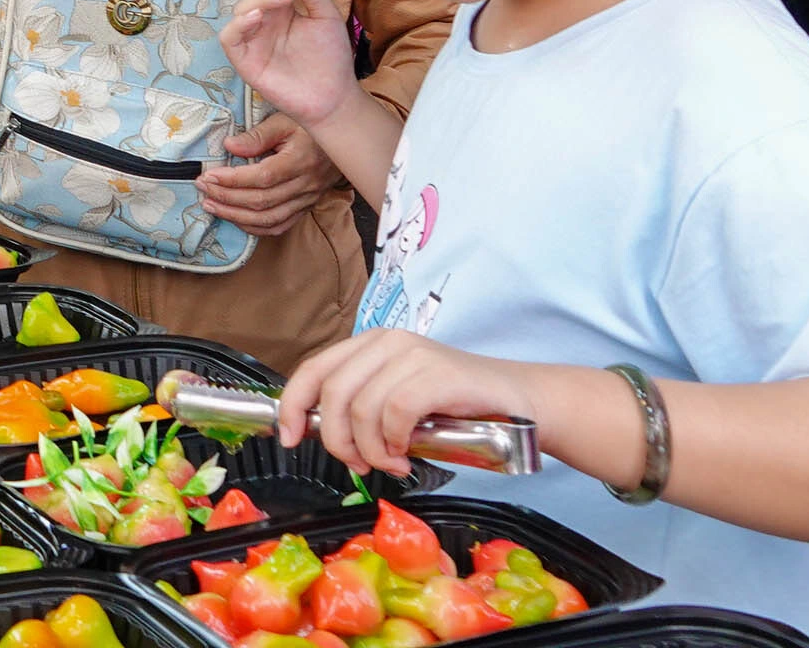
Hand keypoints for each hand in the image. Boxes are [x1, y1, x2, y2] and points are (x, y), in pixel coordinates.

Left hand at [197, 113, 339, 236]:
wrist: (345, 142)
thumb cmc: (311, 127)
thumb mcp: (286, 120)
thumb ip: (258, 134)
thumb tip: (229, 146)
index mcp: (301, 161)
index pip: (262, 177)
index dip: (232, 180)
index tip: (208, 176)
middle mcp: (305, 185)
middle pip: (261, 201)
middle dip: (226, 197)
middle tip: (202, 188)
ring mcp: (306, 199)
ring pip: (268, 219)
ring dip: (235, 216)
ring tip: (210, 205)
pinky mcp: (305, 207)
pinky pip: (280, 226)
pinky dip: (255, 228)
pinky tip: (235, 219)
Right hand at [217, 0, 359, 124]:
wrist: (334, 97)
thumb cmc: (331, 59)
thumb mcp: (326, 17)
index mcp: (282, 8)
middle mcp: (264, 20)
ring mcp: (252, 39)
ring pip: (241, 8)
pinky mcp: (244, 60)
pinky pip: (230, 37)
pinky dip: (240, 23)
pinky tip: (257, 15)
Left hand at [279, 329, 539, 477]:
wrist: (518, 402)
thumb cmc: (455, 408)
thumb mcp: (397, 405)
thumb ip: (362, 410)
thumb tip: (324, 436)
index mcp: (369, 345)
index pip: (314, 369)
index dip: (293, 405)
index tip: (289, 438)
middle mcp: (386, 342)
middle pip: (334, 393)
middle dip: (338, 440)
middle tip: (359, 465)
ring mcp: (413, 354)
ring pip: (363, 408)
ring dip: (371, 449)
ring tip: (391, 463)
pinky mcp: (438, 373)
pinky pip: (396, 412)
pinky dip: (395, 442)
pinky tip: (407, 454)